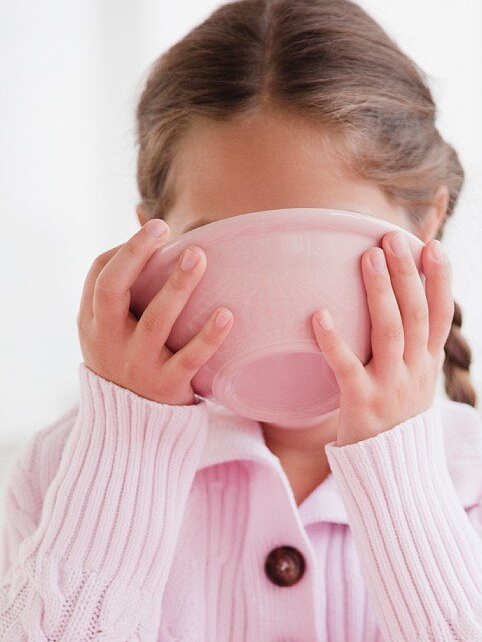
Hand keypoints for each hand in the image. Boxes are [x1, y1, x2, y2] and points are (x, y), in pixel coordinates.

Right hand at [77, 218, 233, 405]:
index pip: (99, 275)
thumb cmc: (128, 357)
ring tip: (200, 257)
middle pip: (114, 290)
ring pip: (155, 321)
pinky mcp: (167, 386)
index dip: (125, 251)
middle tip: (164, 227)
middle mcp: (109, 341)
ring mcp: (137, 365)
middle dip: (137, 255)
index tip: (154, 232)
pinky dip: (209, 337)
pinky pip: (189, 359)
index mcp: (93, 322)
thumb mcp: (113, 323)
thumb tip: (145, 215)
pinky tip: (228, 315)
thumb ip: (129, 276)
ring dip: (178, 287)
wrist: (132, 426)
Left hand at [311, 230, 453, 445]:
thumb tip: (402, 303)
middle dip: (406, 274)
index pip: (440, 316)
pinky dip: (333, 340)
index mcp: (428, 364)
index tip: (433, 247)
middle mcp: (415, 372)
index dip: (440, 281)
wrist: (392, 472)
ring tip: (368, 257)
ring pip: (390, 332)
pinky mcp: (361, 402)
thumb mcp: (415, 382)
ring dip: (380, 292)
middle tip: (391, 238)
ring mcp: (390, 387)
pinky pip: (346, 367)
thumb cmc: (396, 420)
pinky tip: (319, 315)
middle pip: (415, 315)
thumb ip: (413, 347)